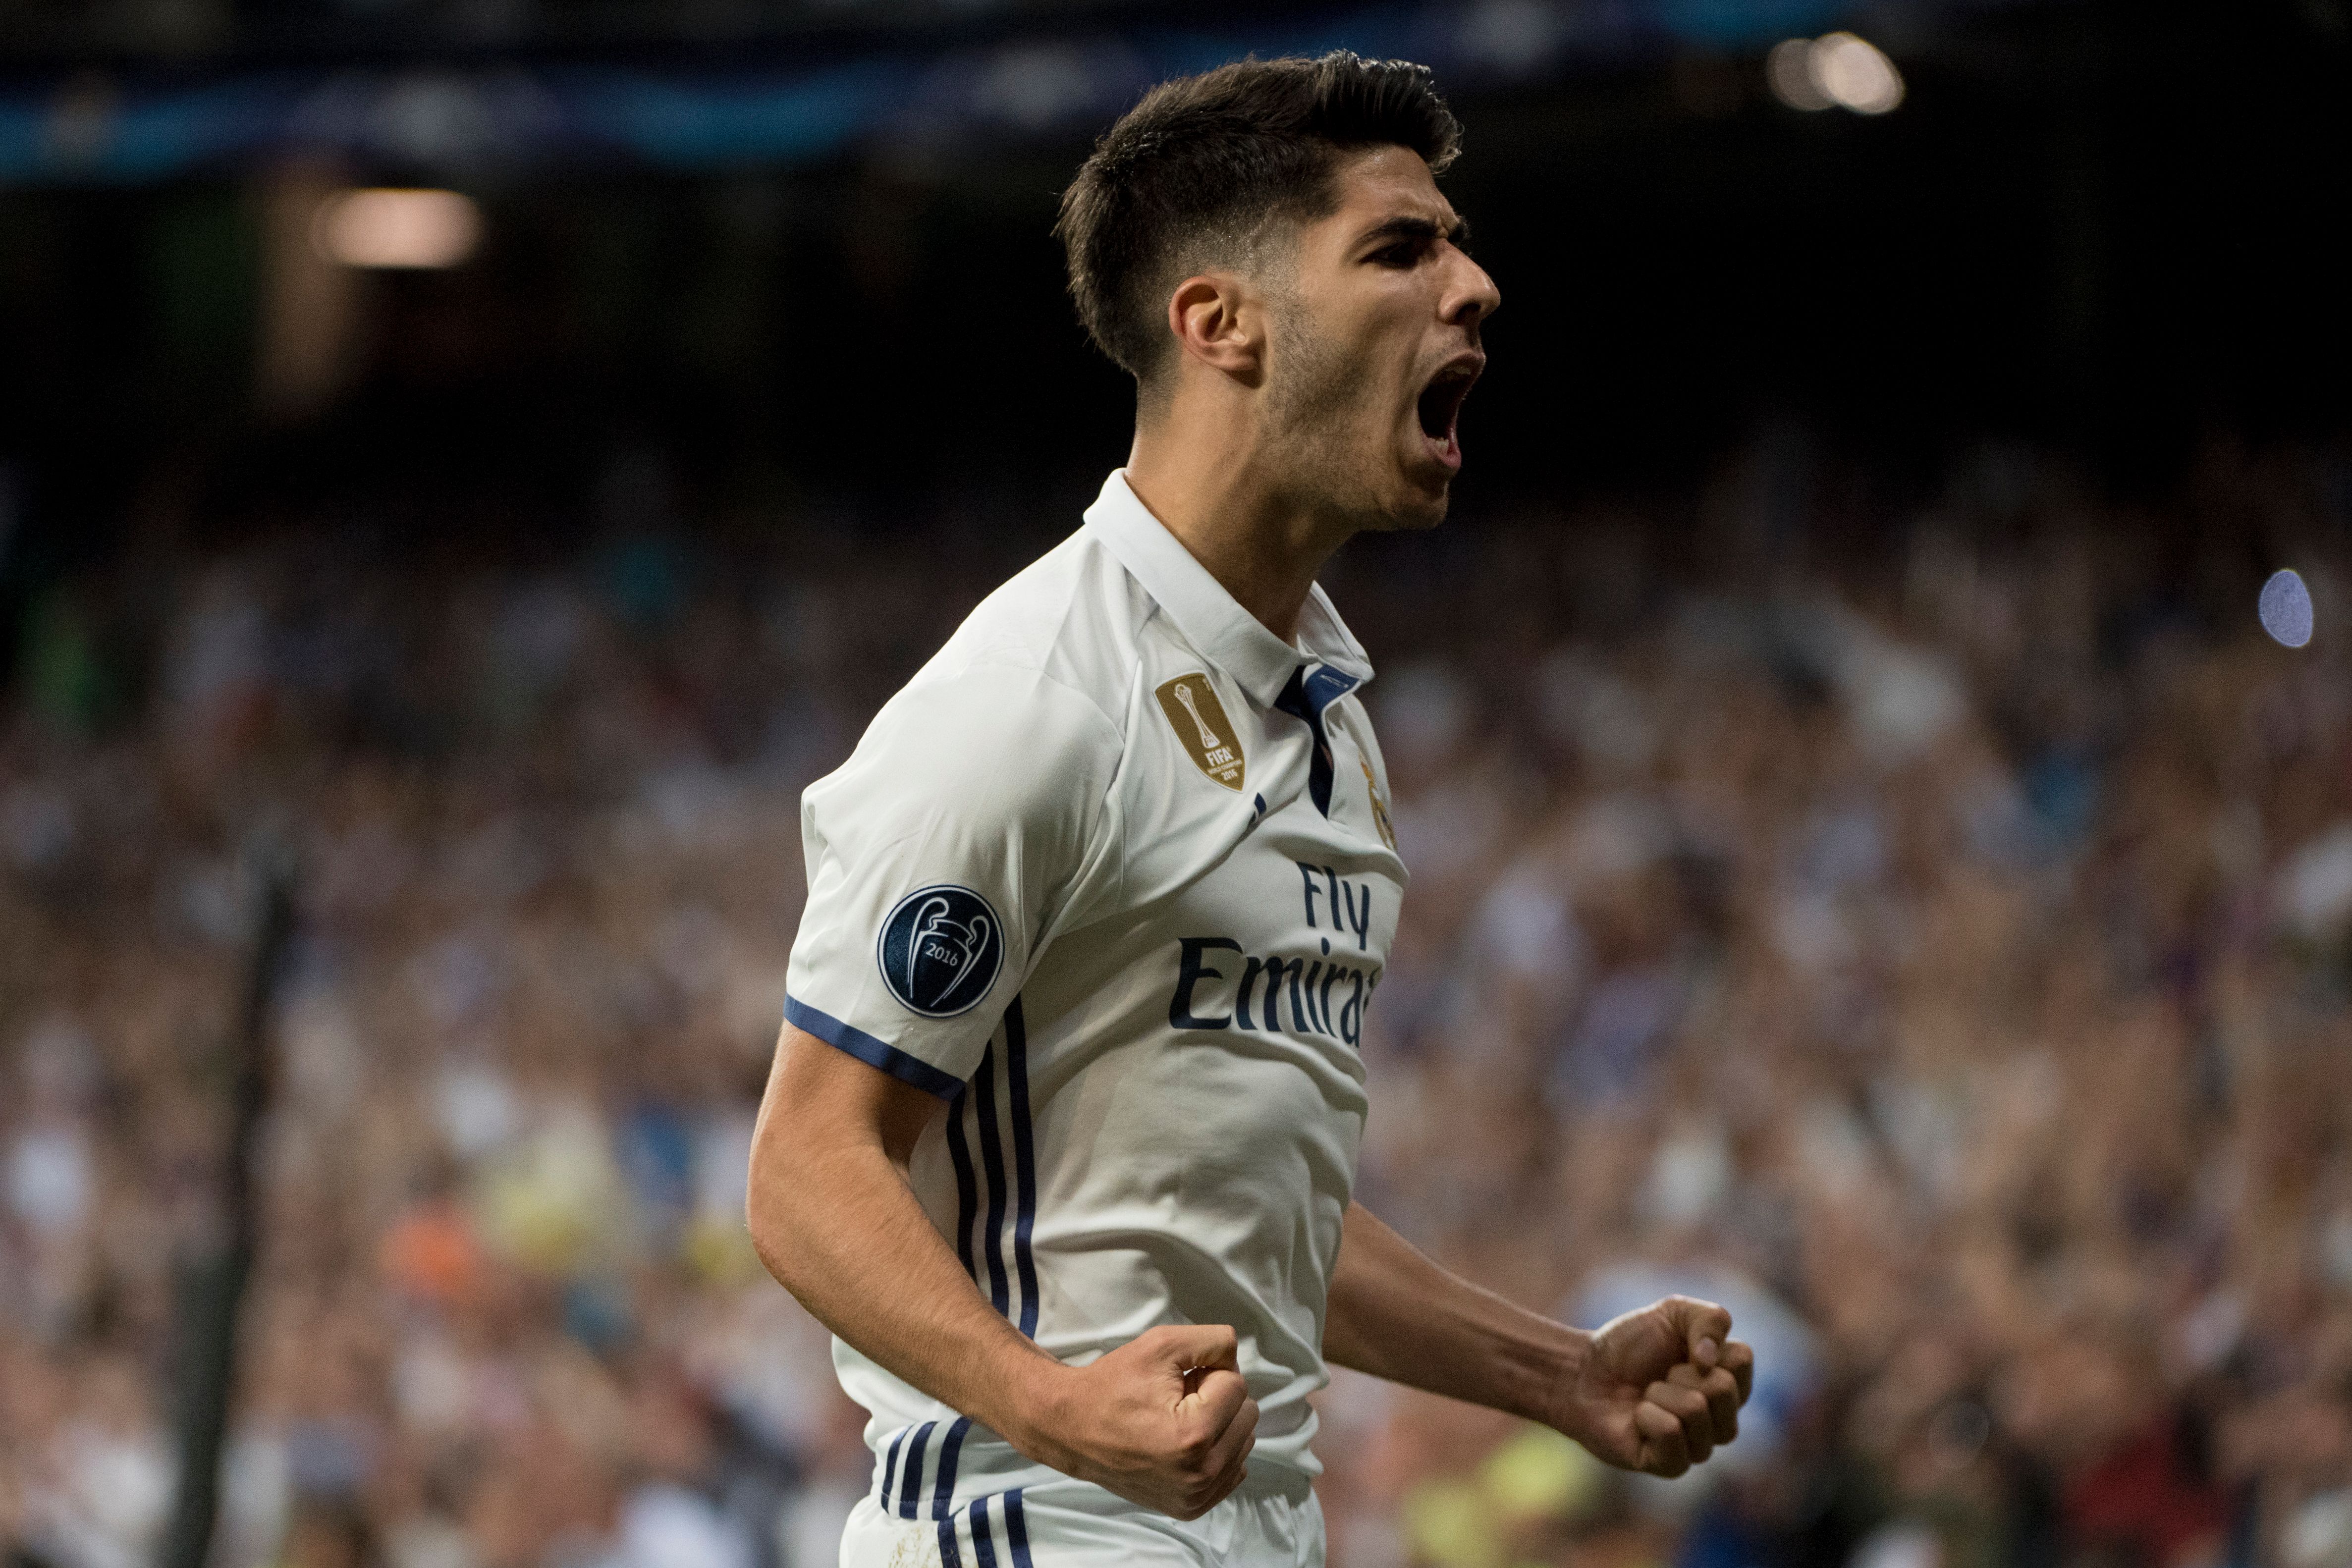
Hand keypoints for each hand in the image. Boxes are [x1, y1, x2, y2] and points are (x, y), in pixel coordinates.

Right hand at [1018, 1324, 1259, 1519]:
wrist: (1072, 1429)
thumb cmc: (1113, 1384)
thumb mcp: (1162, 1344)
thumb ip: (1215, 1340)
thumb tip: (1238, 1359)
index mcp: (1194, 1435)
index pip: (1237, 1385)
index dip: (1206, 1373)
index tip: (1174, 1382)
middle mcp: (1200, 1475)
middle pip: (1247, 1415)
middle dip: (1216, 1399)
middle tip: (1175, 1400)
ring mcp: (1195, 1497)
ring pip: (1244, 1442)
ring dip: (1218, 1425)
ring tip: (1176, 1421)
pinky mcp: (1190, 1508)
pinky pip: (1233, 1471)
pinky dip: (1216, 1451)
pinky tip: (1183, 1444)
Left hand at [1555, 1295, 1753, 1476]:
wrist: (1583, 1373)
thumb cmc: (1630, 1346)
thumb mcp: (1674, 1312)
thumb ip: (1710, 1319)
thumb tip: (1709, 1362)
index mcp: (1730, 1383)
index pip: (1742, 1359)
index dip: (1703, 1344)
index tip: (1680, 1350)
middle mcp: (1722, 1419)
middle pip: (1723, 1388)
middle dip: (1680, 1372)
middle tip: (1659, 1376)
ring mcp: (1699, 1446)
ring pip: (1696, 1409)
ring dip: (1660, 1393)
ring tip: (1647, 1397)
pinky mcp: (1673, 1465)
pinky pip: (1671, 1432)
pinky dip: (1646, 1415)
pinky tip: (1637, 1419)